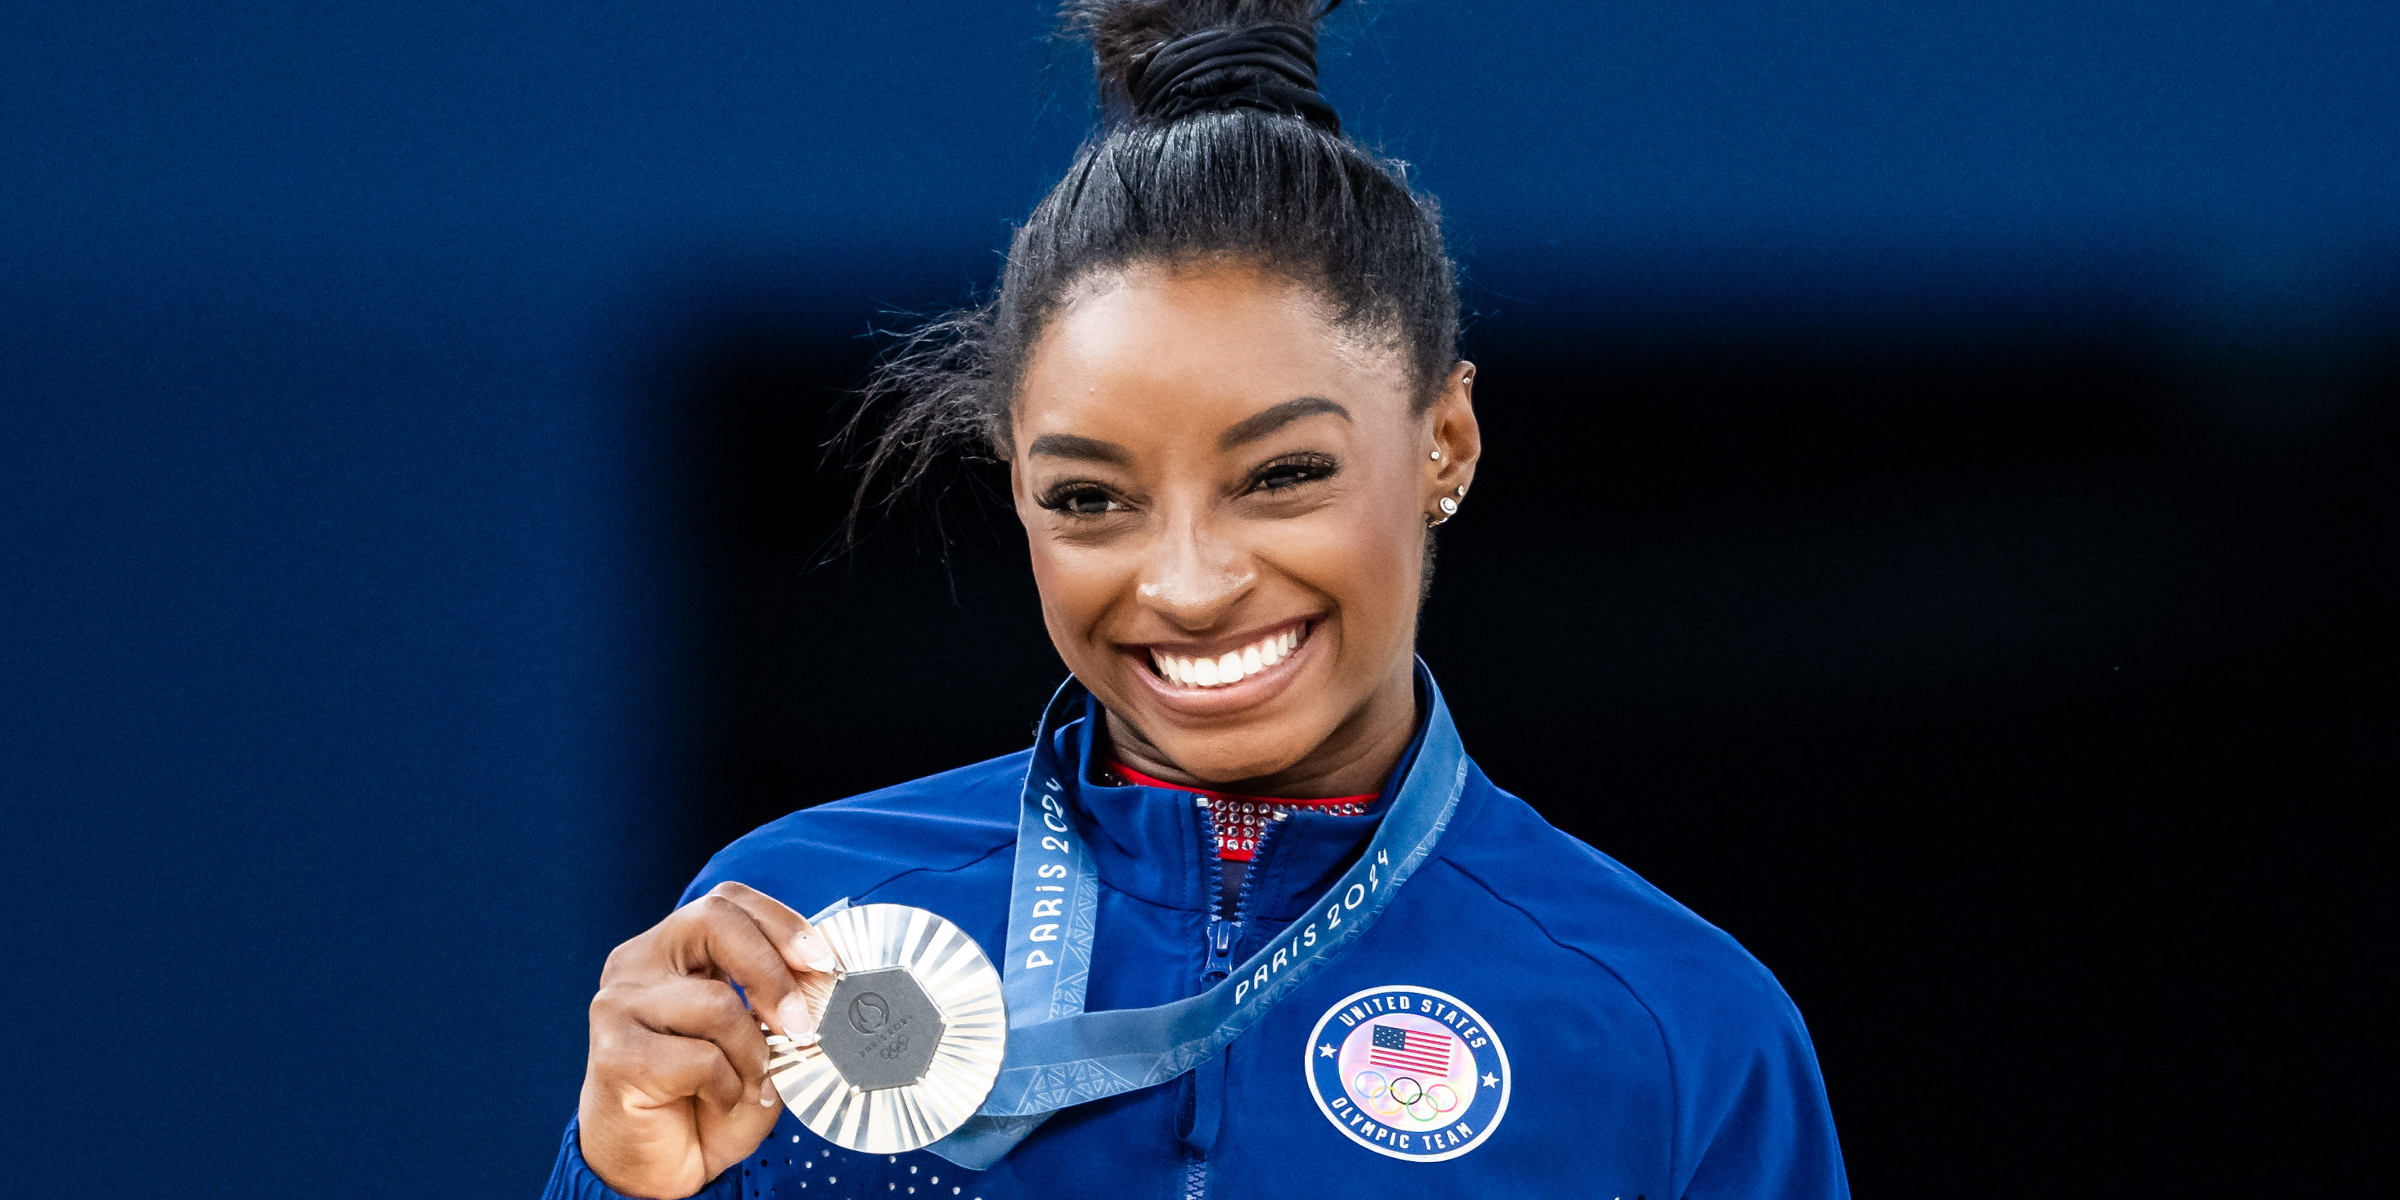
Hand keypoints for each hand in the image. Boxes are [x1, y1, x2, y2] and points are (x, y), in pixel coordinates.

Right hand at [577, 882, 839, 1198]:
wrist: (656, 1169)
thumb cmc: (704, 1100)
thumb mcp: (755, 1041)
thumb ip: (778, 1004)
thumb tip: (824, 983)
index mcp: (670, 950)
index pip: (727, 901)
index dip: (781, 922)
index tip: (822, 962)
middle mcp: (636, 964)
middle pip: (714, 920)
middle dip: (773, 971)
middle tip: (800, 1023)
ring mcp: (618, 1005)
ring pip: (716, 1001)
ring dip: (752, 1053)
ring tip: (748, 1083)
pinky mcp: (614, 1054)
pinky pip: (699, 1058)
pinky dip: (726, 1086)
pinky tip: (716, 1100)